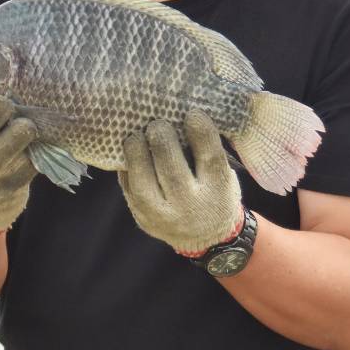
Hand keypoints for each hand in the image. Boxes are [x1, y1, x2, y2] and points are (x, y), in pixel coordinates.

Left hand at [118, 110, 243, 255]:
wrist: (206, 238)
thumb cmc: (215, 193)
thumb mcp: (224, 176)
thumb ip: (208, 151)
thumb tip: (186, 111)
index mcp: (218, 191)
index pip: (209, 158)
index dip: (201, 132)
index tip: (192, 113)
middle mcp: (191, 207)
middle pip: (171, 170)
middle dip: (161, 139)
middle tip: (158, 122)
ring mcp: (164, 217)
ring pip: (143, 183)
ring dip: (135, 152)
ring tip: (135, 135)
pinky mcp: (143, 218)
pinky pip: (128, 189)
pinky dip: (125, 167)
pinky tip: (127, 151)